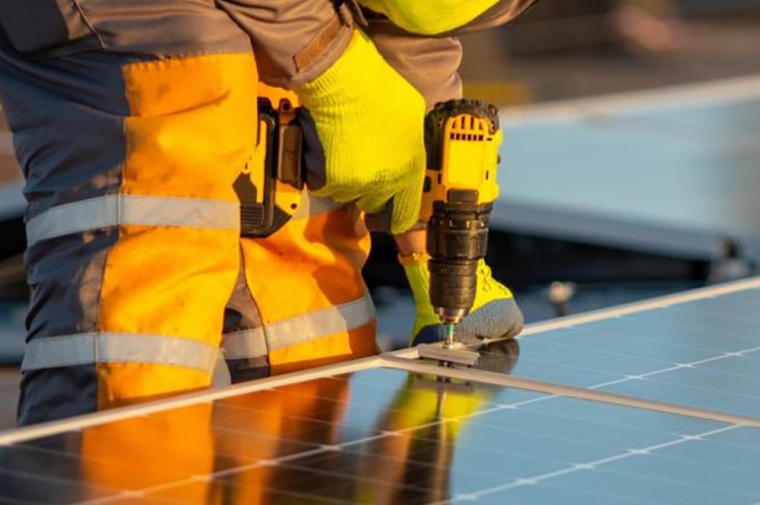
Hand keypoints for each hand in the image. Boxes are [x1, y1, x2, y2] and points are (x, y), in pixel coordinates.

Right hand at [296, 29, 425, 233]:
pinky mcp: (330, 180)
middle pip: (374, 206)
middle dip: (369, 192)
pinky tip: (329, 148)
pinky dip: (324, 173)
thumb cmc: (378, 90)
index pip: (406, 215)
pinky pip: (325, 186)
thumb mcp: (413, 116)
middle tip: (361, 167)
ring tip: (345, 148)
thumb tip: (407, 158)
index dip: (397, 218)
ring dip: (346, 180)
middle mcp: (386, 182)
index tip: (389, 217)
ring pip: (349, 195)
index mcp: (410, 169)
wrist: (344, 81)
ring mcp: (357, 184)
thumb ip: (412, 147)